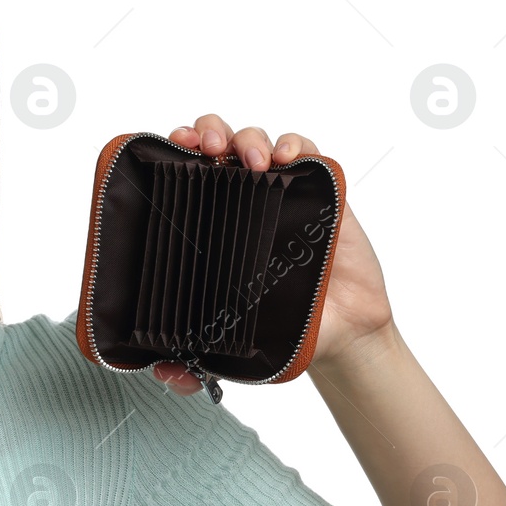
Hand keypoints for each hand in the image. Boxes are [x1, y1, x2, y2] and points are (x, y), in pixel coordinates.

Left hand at [150, 116, 396, 394]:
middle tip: (206, 150)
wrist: (339, 337)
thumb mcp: (228, 350)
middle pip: (215, 142)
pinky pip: (306, 152)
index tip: (167, 153)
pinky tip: (284, 157)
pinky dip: (294, 144)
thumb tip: (165, 374)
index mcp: (206, 225)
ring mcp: (279, 192)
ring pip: (254, 140)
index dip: (171, 155)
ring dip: (246, 137)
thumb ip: (193, 365)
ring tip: (247, 160)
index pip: (182, 175)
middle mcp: (237, 201)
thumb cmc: (279, 330)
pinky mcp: (320, 192)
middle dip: (205, 131)